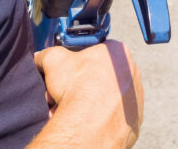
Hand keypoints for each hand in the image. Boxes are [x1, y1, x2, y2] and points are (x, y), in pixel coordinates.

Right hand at [28, 40, 143, 148]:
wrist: (89, 127)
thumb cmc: (78, 90)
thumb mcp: (53, 60)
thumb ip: (48, 53)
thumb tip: (41, 57)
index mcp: (118, 52)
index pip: (97, 50)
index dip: (78, 61)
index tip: (69, 71)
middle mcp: (133, 72)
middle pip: (101, 75)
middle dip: (82, 83)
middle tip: (66, 92)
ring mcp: (136, 97)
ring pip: (108, 96)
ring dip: (90, 101)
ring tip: (72, 109)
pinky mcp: (135, 119)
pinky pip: (114, 116)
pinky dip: (101, 118)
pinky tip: (85, 121)